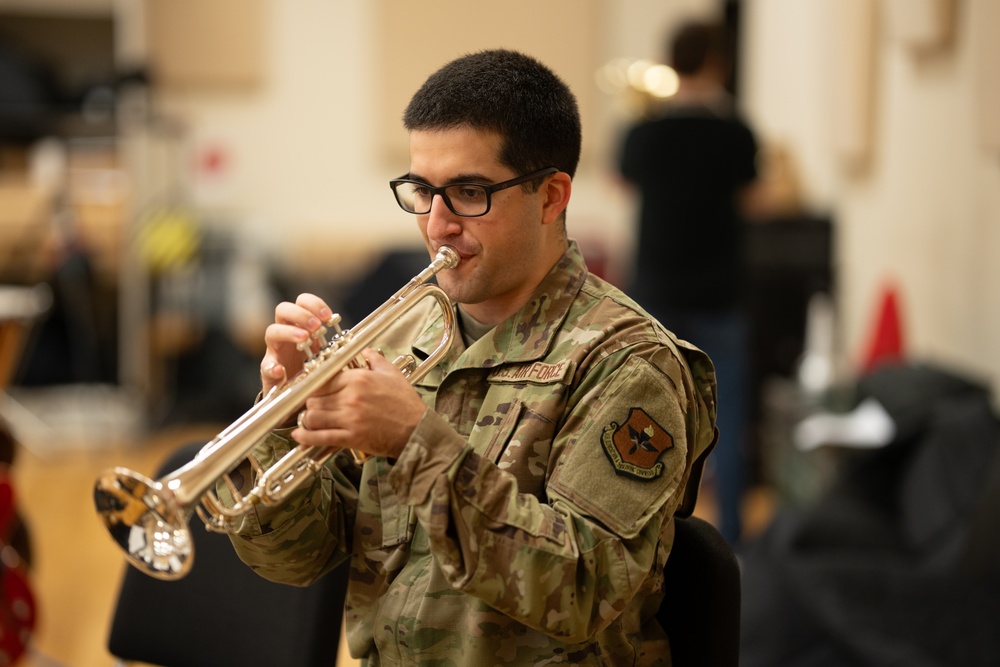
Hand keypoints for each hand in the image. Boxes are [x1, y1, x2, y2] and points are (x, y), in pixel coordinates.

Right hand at [260, 293, 334, 395]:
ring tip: (304, 338)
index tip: (328, 316)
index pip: (302, 302)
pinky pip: (266, 366)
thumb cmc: (314, 369)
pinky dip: (272, 366)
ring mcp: (275, 351)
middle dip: (301, 314)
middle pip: (283, 310)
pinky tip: (281, 370)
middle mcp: (285, 334)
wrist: (299, 394)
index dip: (314, 304)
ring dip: (288, 332)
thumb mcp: (326, 353)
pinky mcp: (269, 371)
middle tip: (316, 326)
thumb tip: (351, 339)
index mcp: (300, 325)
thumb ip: (334, 344)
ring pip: (272, 331)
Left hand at [291, 349, 427, 459]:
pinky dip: (306, 437)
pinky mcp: (351, 438)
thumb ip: (374, 359)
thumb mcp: (392, 374)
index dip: (315, 385)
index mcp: (359, 379)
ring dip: (309, 419)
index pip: (322, 379)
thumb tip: (365, 351)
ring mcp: (350, 419)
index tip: (313, 389)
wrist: (416, 430)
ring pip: (313, 417)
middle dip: (311, 403)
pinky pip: (321, 437)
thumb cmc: (405, 403)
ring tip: (311, 419)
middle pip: (314, 398)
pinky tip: (299, 436)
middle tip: (314, 405)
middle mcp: (351, 397)